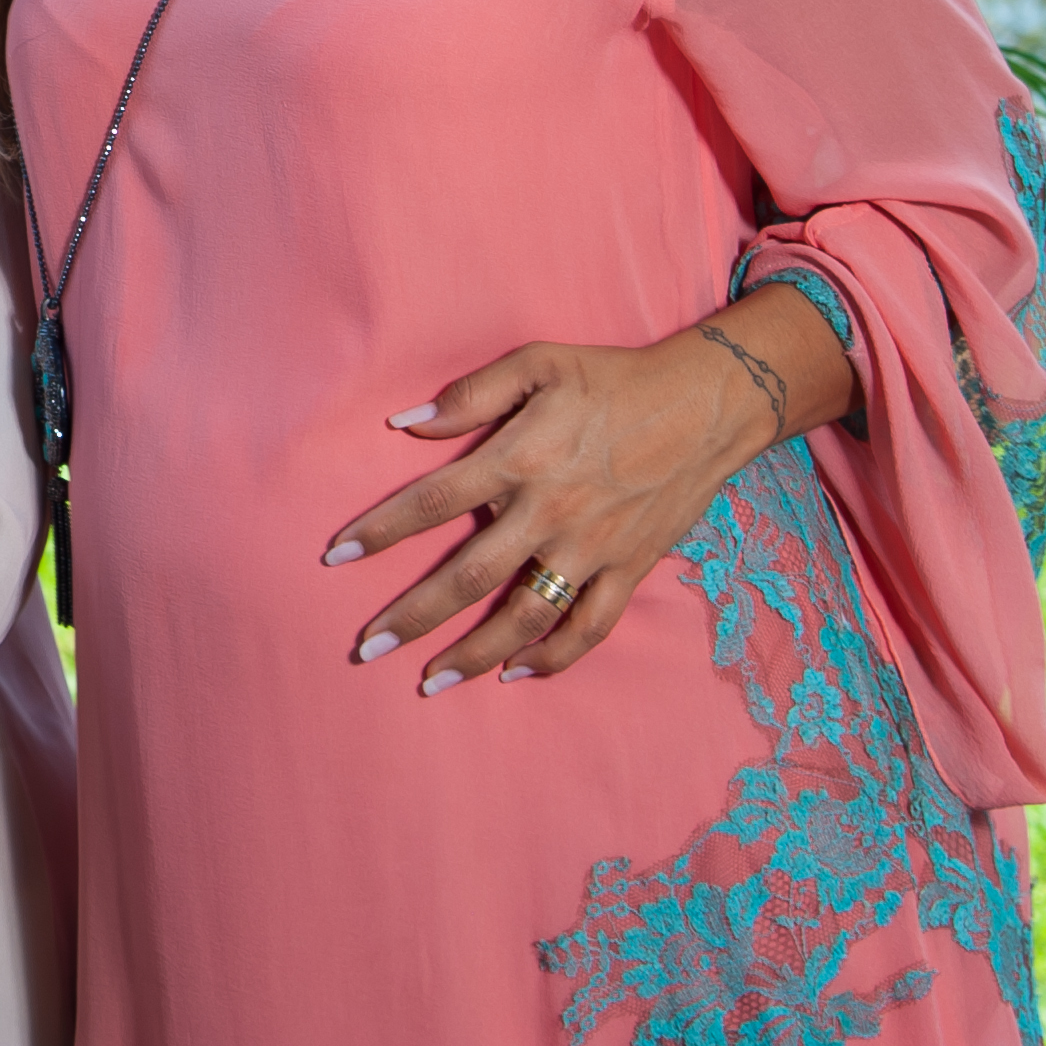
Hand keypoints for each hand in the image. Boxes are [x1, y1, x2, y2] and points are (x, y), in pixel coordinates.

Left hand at [323, 286, 854, 695]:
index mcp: (519, 460)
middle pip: (468, 577)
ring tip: (431, 682)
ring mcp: (592, 549)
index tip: (335, 557)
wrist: (710, 403)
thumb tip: (405, 422)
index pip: (431, 503)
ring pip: (525, 617)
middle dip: (413, 617)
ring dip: (475, 654)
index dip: (379, 531)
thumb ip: (469, 394)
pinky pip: (590, 627)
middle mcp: (551, 513)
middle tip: (367, 648)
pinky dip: (554, 658)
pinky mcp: (629, 569)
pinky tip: (516, 675)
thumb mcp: (538, 364)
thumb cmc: (614, 378)